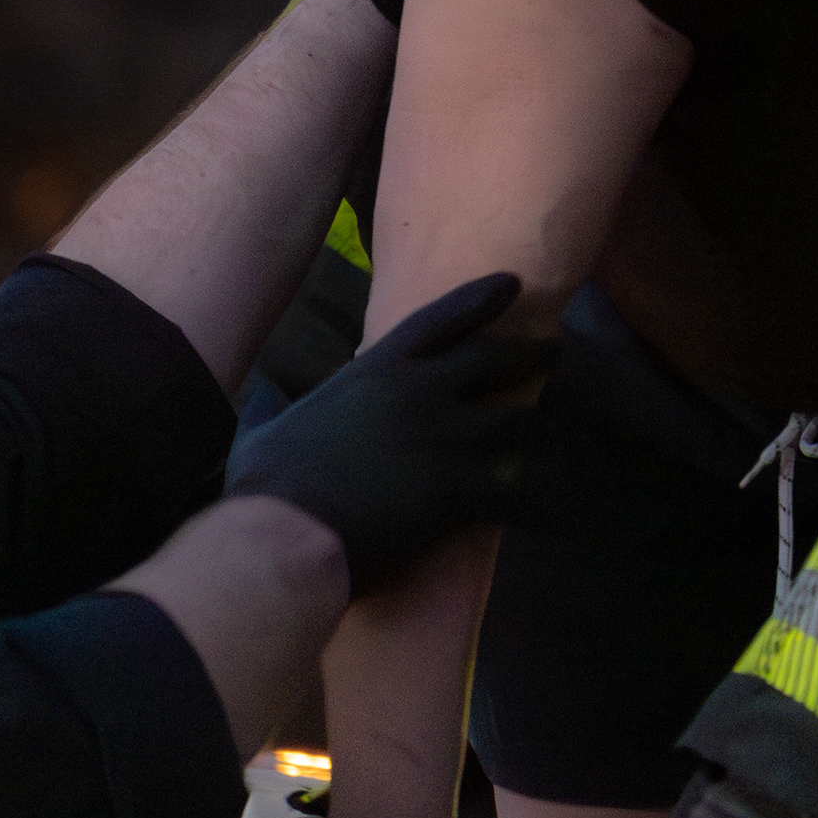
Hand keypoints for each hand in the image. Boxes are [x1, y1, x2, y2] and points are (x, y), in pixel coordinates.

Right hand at [222, 272, 540, 591]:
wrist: (286, 535)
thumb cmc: (267, 485)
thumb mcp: (262, 432)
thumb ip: (269, 407)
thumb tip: (260, 393)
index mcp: (376, 371)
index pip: (440, 319)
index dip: (480, 298)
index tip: (513, 282)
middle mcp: (421, 393)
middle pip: (494, 360)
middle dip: (532, 353)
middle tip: (557, 349)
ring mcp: (447, 439)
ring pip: (519, 422)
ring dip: (540, 427)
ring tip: (552, 432)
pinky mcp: (461, 491)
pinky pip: (520, 495)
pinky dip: (540, 504)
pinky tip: (553, 513)